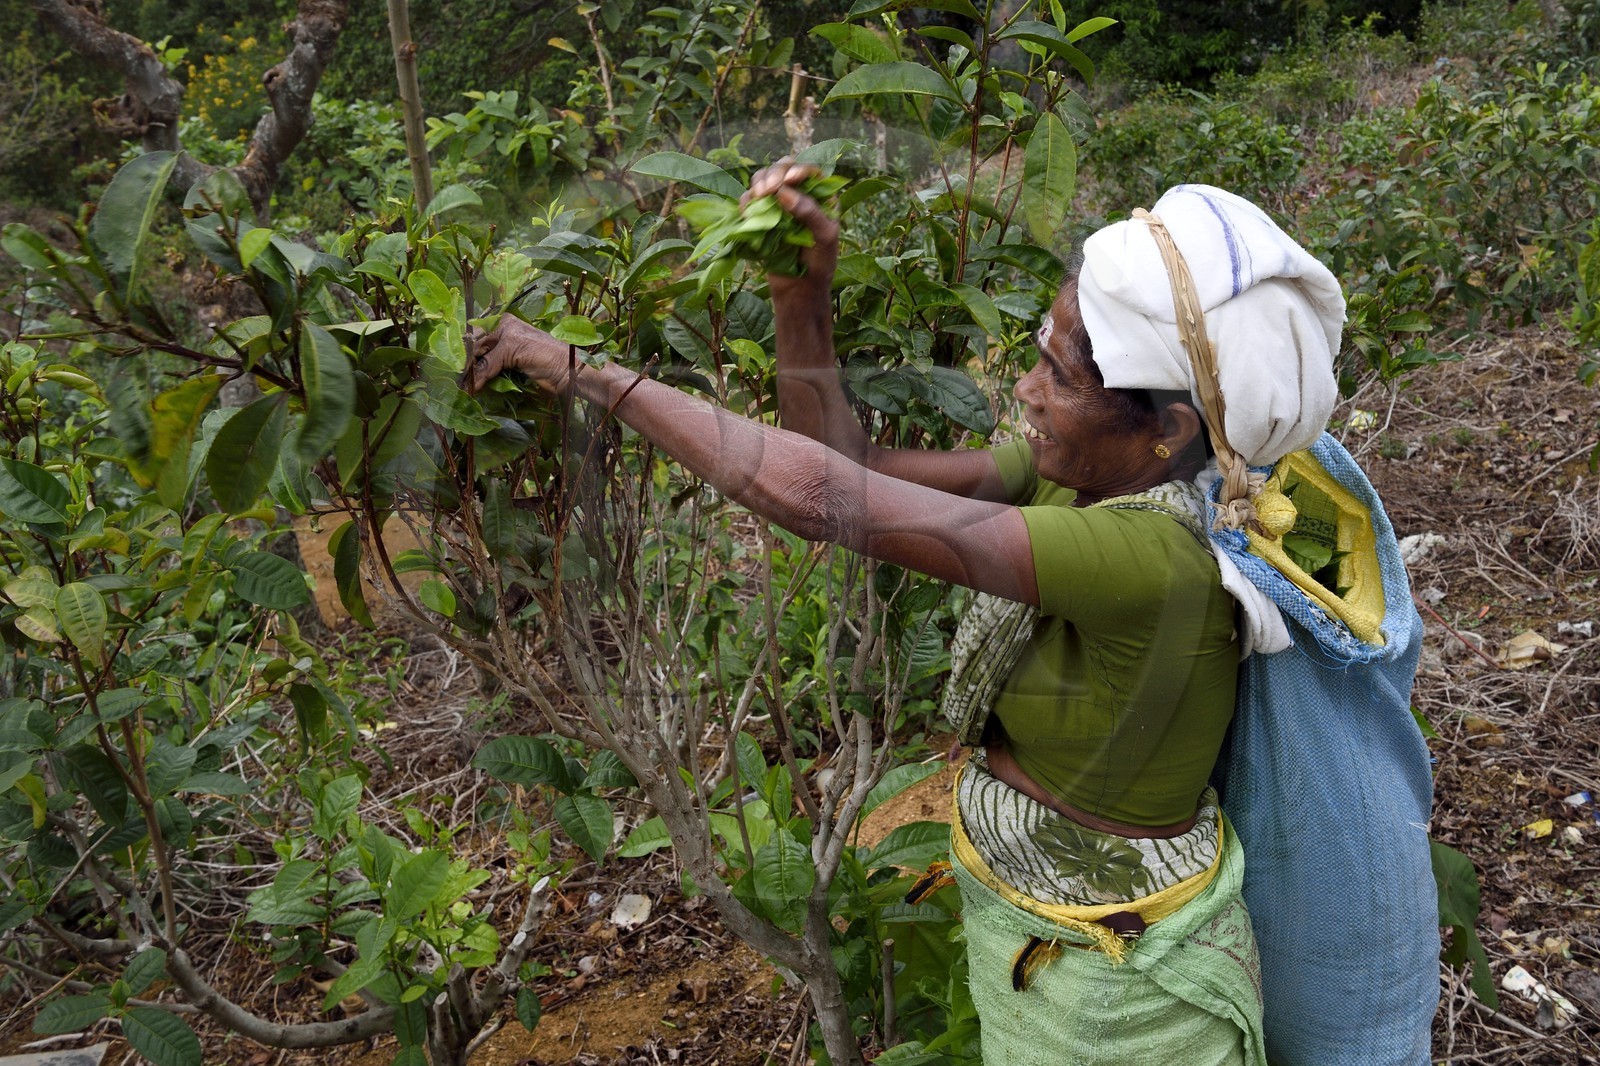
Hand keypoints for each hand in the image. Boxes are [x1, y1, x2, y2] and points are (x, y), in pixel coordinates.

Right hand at [465, 316, 571, 395]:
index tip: (455, 368)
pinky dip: (482, 381)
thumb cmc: (544, 353)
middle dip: (467, 365)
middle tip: (457, 381)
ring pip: (481, 363)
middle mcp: (501, 336)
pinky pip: (490, 374)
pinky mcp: (508, 370)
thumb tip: (470, 381)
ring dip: (473, 375)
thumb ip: (489, 362)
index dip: (465, 353)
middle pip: (477, 351)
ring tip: (462, 386)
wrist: (566, 373)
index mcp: (502, 323)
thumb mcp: (513, 349)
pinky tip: (474, 387)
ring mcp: (504, 354)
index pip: (476, 337)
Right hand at [742, 158, 838, 289]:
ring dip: (759, 182)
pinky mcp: (762, 218)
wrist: (800, 291)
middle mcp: (800, 196)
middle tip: (767, 190)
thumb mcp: (824, 238)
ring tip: (758, 196)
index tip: (788, 181)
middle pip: (784, 169)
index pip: (810, 171)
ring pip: (765, 179)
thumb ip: (810, 213)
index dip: (797, 170)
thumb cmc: (819, 264)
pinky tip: (747, 210)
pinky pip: (751, 201)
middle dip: (774, 174)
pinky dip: (746, 201)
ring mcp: (779, 206)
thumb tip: (784, 192)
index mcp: (822, 197)